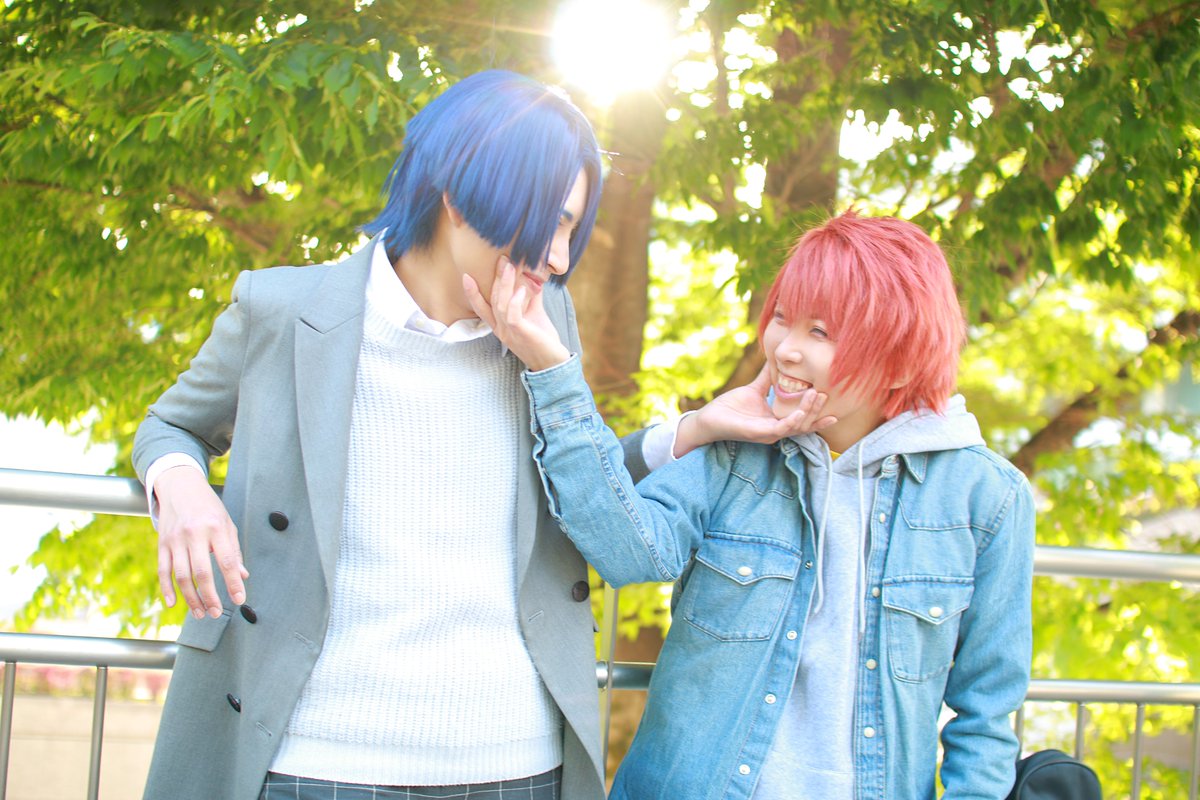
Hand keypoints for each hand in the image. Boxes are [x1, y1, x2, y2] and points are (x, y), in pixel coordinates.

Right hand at [154, 466, 247, 618]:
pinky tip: (174, 603)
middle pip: (202, 572)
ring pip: (181, 576)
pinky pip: (163, 570)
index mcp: (216, 528)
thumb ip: (234, 550)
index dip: (234, 583)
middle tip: (216, 612)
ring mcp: (175, 540)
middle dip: (210, 596)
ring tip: (200, 613)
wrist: (180, 486)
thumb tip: (243, 576)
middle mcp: (194, 534)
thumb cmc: (208, 507)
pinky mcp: (161, 544)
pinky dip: (167, 589)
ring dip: (191, 598)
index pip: (227, 561)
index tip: (240, 599)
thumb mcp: (227, 523)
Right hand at [463, 257, 570, 371]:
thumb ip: (530, 298)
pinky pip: (512, 315)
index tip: (466, 276)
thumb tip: (533, 279)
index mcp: (500, 326)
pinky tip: (523, 289)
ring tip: (510, 266)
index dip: (472, 293)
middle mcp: (500, 329)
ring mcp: (509, 332)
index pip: (481, 308)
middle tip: (502, 259)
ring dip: (504, 284)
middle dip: (495, 278)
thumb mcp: (534, 315)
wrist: (553, 362)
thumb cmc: (543, 340)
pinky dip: (515, 300)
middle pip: (492, 300)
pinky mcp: (520, 333)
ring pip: (500, 304)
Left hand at [675, 364, 836, 456]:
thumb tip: (777, 359)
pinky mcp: (759, 433)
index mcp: (777, 420)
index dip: (818, 413)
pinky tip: (800, 412)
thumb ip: (768, 378)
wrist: (708, 418)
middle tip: (825, 393)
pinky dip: (793, 421)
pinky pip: (781, 430)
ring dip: (808, 412)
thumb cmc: (730, 407)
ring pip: (797, 426)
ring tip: (816, 395)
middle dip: (817, 409)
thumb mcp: (755, 390)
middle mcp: (776, 430)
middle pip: (805, 423)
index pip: (803, 419)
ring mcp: (769, 433)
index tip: (833, 404)